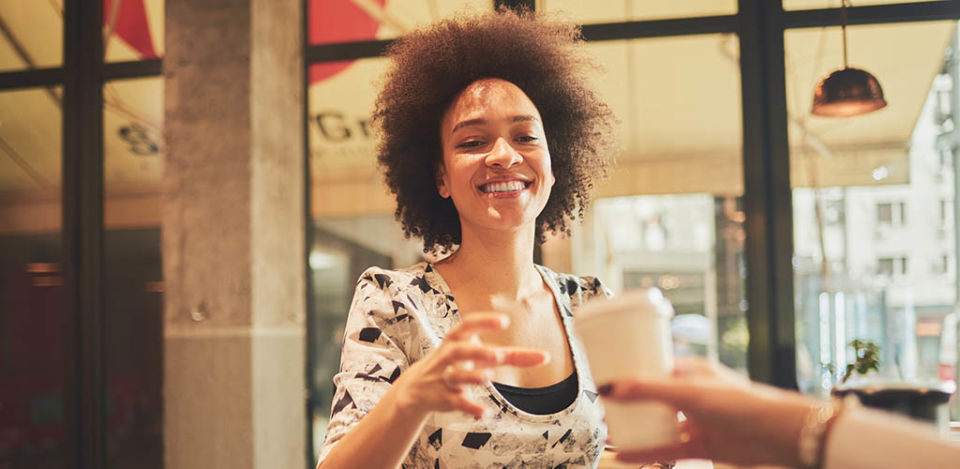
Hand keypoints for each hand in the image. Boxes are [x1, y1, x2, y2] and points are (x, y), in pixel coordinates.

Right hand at [390, 313, 548, 419]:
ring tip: (488, 378)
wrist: (416, 387)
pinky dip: (470, 407)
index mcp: (457, 339)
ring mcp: (445, 377)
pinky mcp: (443, 398)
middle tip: (498, 355)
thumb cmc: (457, 364)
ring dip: (471, 376)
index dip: (484, 322)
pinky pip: (456, 402)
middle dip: (477, 352)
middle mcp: (448, 356)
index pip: (467, 325)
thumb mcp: (480, 355)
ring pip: (456, 376)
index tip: (504, 321)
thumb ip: (512, 356)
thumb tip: (544, 356)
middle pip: (460, 351)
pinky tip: (484, 413)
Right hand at [600, 357, 811, 467]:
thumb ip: (648, 390)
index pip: (654, 367)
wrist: (778, 435)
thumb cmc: (740, 403)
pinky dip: (644, 451)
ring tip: (609, 428)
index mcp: (691, 372)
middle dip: (628, 402)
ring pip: (658, 424)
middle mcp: (692, 394)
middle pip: (653, 397)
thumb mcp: (688, 392)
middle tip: (602, 405)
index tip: (605, 374)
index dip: (630, 371)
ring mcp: (696, 421)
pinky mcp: (700, 445)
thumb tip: (609, 387)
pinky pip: (666, 449)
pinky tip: (623, 454)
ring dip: (635, 427)